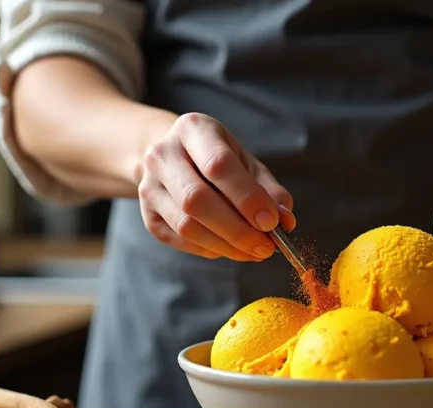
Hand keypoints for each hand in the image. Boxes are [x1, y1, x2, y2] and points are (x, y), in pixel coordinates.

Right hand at [137, 113, 295, 260]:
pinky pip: (180, 240)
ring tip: (253, 251)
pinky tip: (229, 248)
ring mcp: (149, 185)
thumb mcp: (248, 164)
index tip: (271, 222)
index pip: (219, 165)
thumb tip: (285, 221)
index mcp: (194, 129)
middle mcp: (163, 154)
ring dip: (226, 246)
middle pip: (197, 200)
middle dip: (237, 230)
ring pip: (186, 225)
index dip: (247, 198)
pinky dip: (210, 250)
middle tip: (266, 247)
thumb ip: (270, 191)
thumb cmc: (219, 159)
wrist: (174, 158)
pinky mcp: (147, 214)